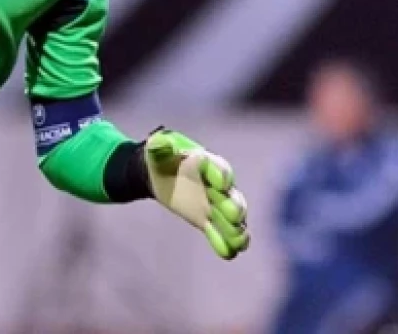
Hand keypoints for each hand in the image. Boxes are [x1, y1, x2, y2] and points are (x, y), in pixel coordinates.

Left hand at [143, 128, 249, 259]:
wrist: (157, 173)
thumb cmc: (161, 155)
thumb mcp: (158, 147)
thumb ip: (160, 145)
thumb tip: (159, 142)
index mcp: (207, 163)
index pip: (219, 168)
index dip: (221, 175)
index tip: (221, 183)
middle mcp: (216, 185)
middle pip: (231, 196)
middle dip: (235, 205)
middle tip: (235, 214)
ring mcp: (213, 203)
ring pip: (230, 218)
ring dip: (236, 229)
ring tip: (240, 241)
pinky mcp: (204, 218)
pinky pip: (217, 232)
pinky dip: (224, 243)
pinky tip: (229, 254)